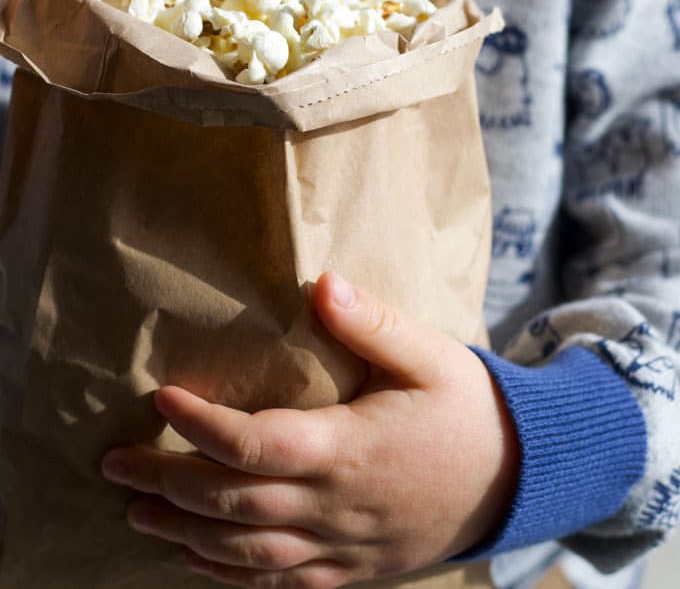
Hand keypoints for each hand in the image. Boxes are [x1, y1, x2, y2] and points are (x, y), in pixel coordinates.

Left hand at [101, 272, 518, 587]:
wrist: (517, 481)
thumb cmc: (467, 409)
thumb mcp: (430, 354)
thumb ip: (373, 323)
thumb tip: (321, 285)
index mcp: (350, 449)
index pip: (256, 444)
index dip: (201, 426)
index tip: (160, 397)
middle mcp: (336, 506)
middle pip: (233, 504)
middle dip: (166, 484)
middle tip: (113, 463)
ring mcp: (341, 547)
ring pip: (245, 554)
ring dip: (184, 535)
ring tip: (135, 514)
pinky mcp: (350, 571)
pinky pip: (278, 584)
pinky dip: (228, 576)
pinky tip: (196, 561)